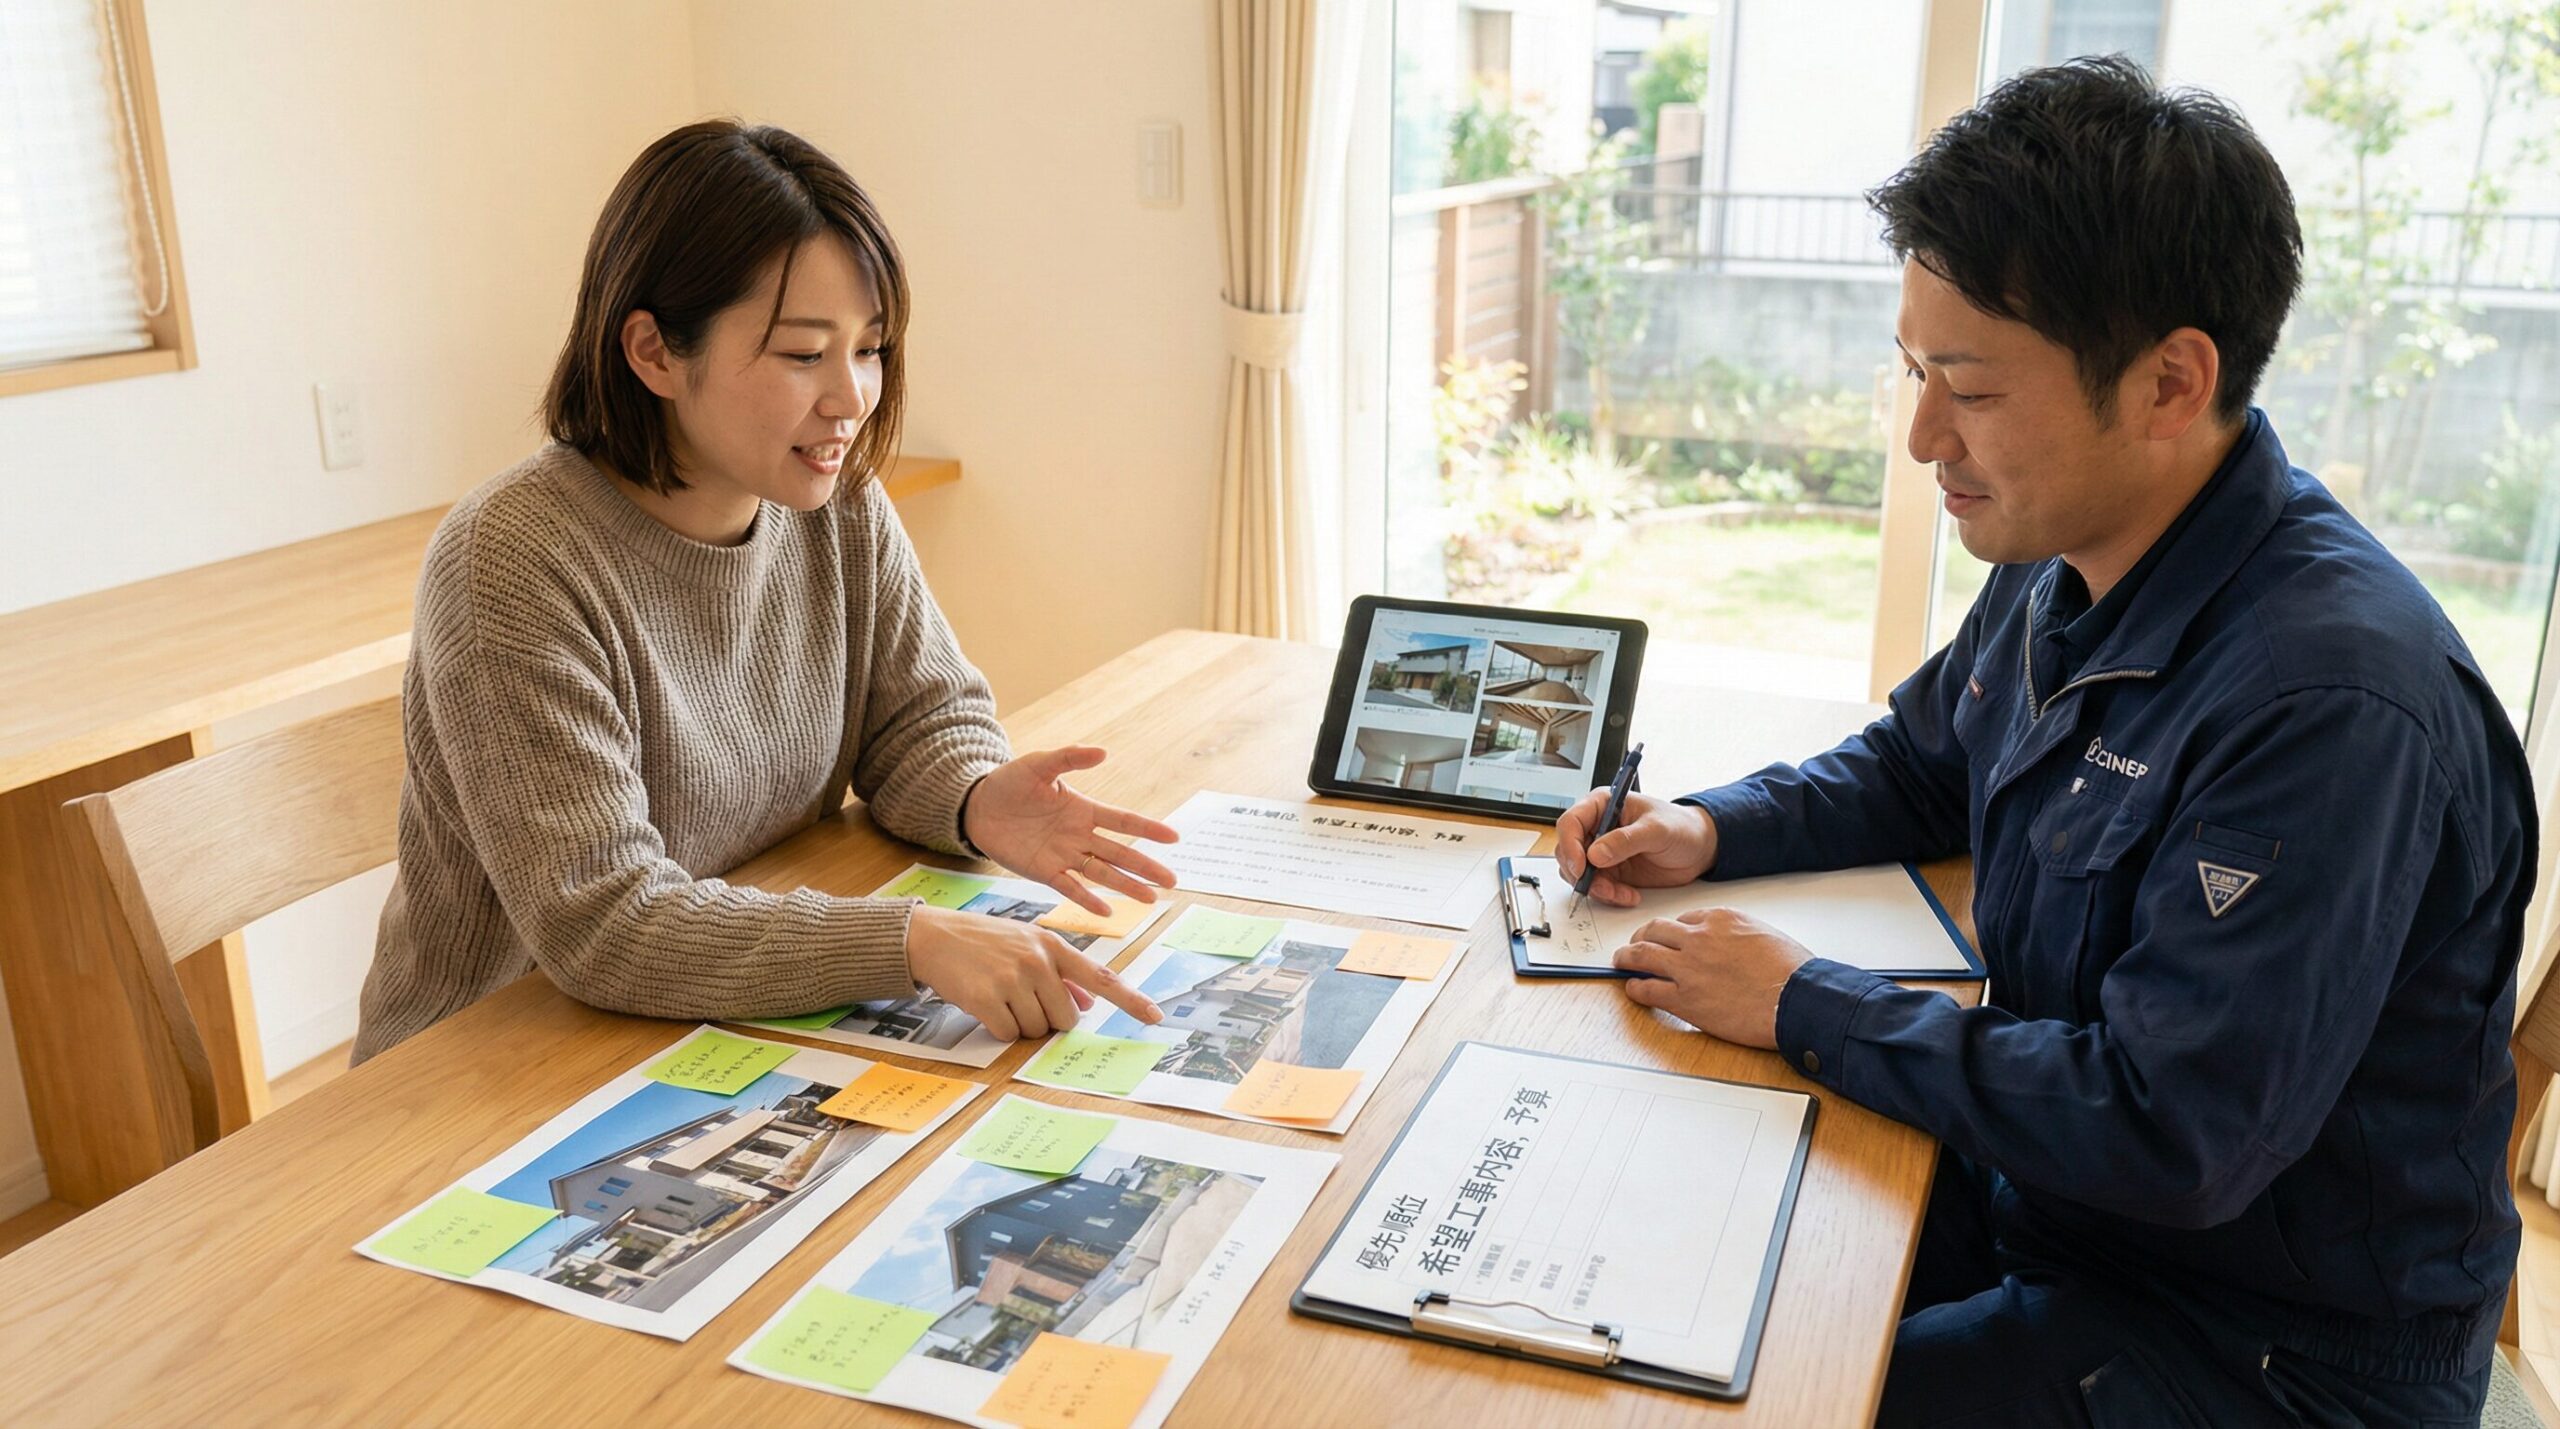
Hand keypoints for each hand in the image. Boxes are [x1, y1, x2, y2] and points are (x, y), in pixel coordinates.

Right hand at [906, 906, 1161, 1040]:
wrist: (932, 936)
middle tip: (1021, 999)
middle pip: (1066, 1018)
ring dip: (1020, 1023)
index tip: (1155, 1016)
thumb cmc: (984, 942)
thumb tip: (1088, 1003)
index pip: (1101, 976)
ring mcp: (1013, 978)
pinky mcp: (987, 997)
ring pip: (1037, 1029)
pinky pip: (1008, 1034)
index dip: (1130, 999)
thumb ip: (1060, 973)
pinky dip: (998, 1028)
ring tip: (998, 995)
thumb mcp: (1027, 944)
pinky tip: (984, 1004)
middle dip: (1047, 1019)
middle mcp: (1038, 960)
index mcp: (1054, 946)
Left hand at [964, 746, 1179, 915]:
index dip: (1148, 829)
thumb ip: (1069, 758)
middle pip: (1119, 853)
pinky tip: (1107, 912)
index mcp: (1084, 809)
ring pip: (1102, 874)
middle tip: (1172, 881)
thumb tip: (1103, 752)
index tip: (1173, 837)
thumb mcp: (1040, 764)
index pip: (1123, 821)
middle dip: (1146, 867)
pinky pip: (1069, 888)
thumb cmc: (1011, 782)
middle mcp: (1080, 836)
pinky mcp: (1044, 871)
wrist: (979, 806)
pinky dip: (1087, 900)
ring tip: (1150, 899)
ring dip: (1126, 886)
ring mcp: (1064, 855)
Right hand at [1553, 790, 1718, 906]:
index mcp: (1603, 805)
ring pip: (1578, 874)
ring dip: (1596, 888)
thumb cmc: (1681, 827)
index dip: (1570, 845)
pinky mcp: (1610, 872)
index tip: (1581, 866)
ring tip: (1621, 893)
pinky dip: (1608, 896)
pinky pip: (1595, 888)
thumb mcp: (1656, 829)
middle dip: (1581, 873)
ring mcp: (1601, 852)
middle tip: (1602, 886)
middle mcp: (1596, 828)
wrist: (1698, 850)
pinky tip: (1629, 895)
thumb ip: (1626, 840)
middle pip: (1568, 851)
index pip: (1571, 822)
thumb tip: (1596, 854)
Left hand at [1611, 907, 1810, 1048]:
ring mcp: (1687, 968)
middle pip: (1656, 930)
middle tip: (1636, 942)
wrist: (1797, 999)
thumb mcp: (1765, 934)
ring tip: (1621, 960)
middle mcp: (1698, 938)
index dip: (1674, 930)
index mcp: (1720, 919)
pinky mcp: (1684, 998)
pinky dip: (1635, 987)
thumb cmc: (1792, 971)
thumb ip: (1738, 934)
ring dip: (1627, 956)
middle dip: (1642, 935)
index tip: (1670, 938)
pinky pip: (1647, 988)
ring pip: (1642, 954)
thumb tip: (1729, 944)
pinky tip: (1633, 988)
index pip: (1684, 919)